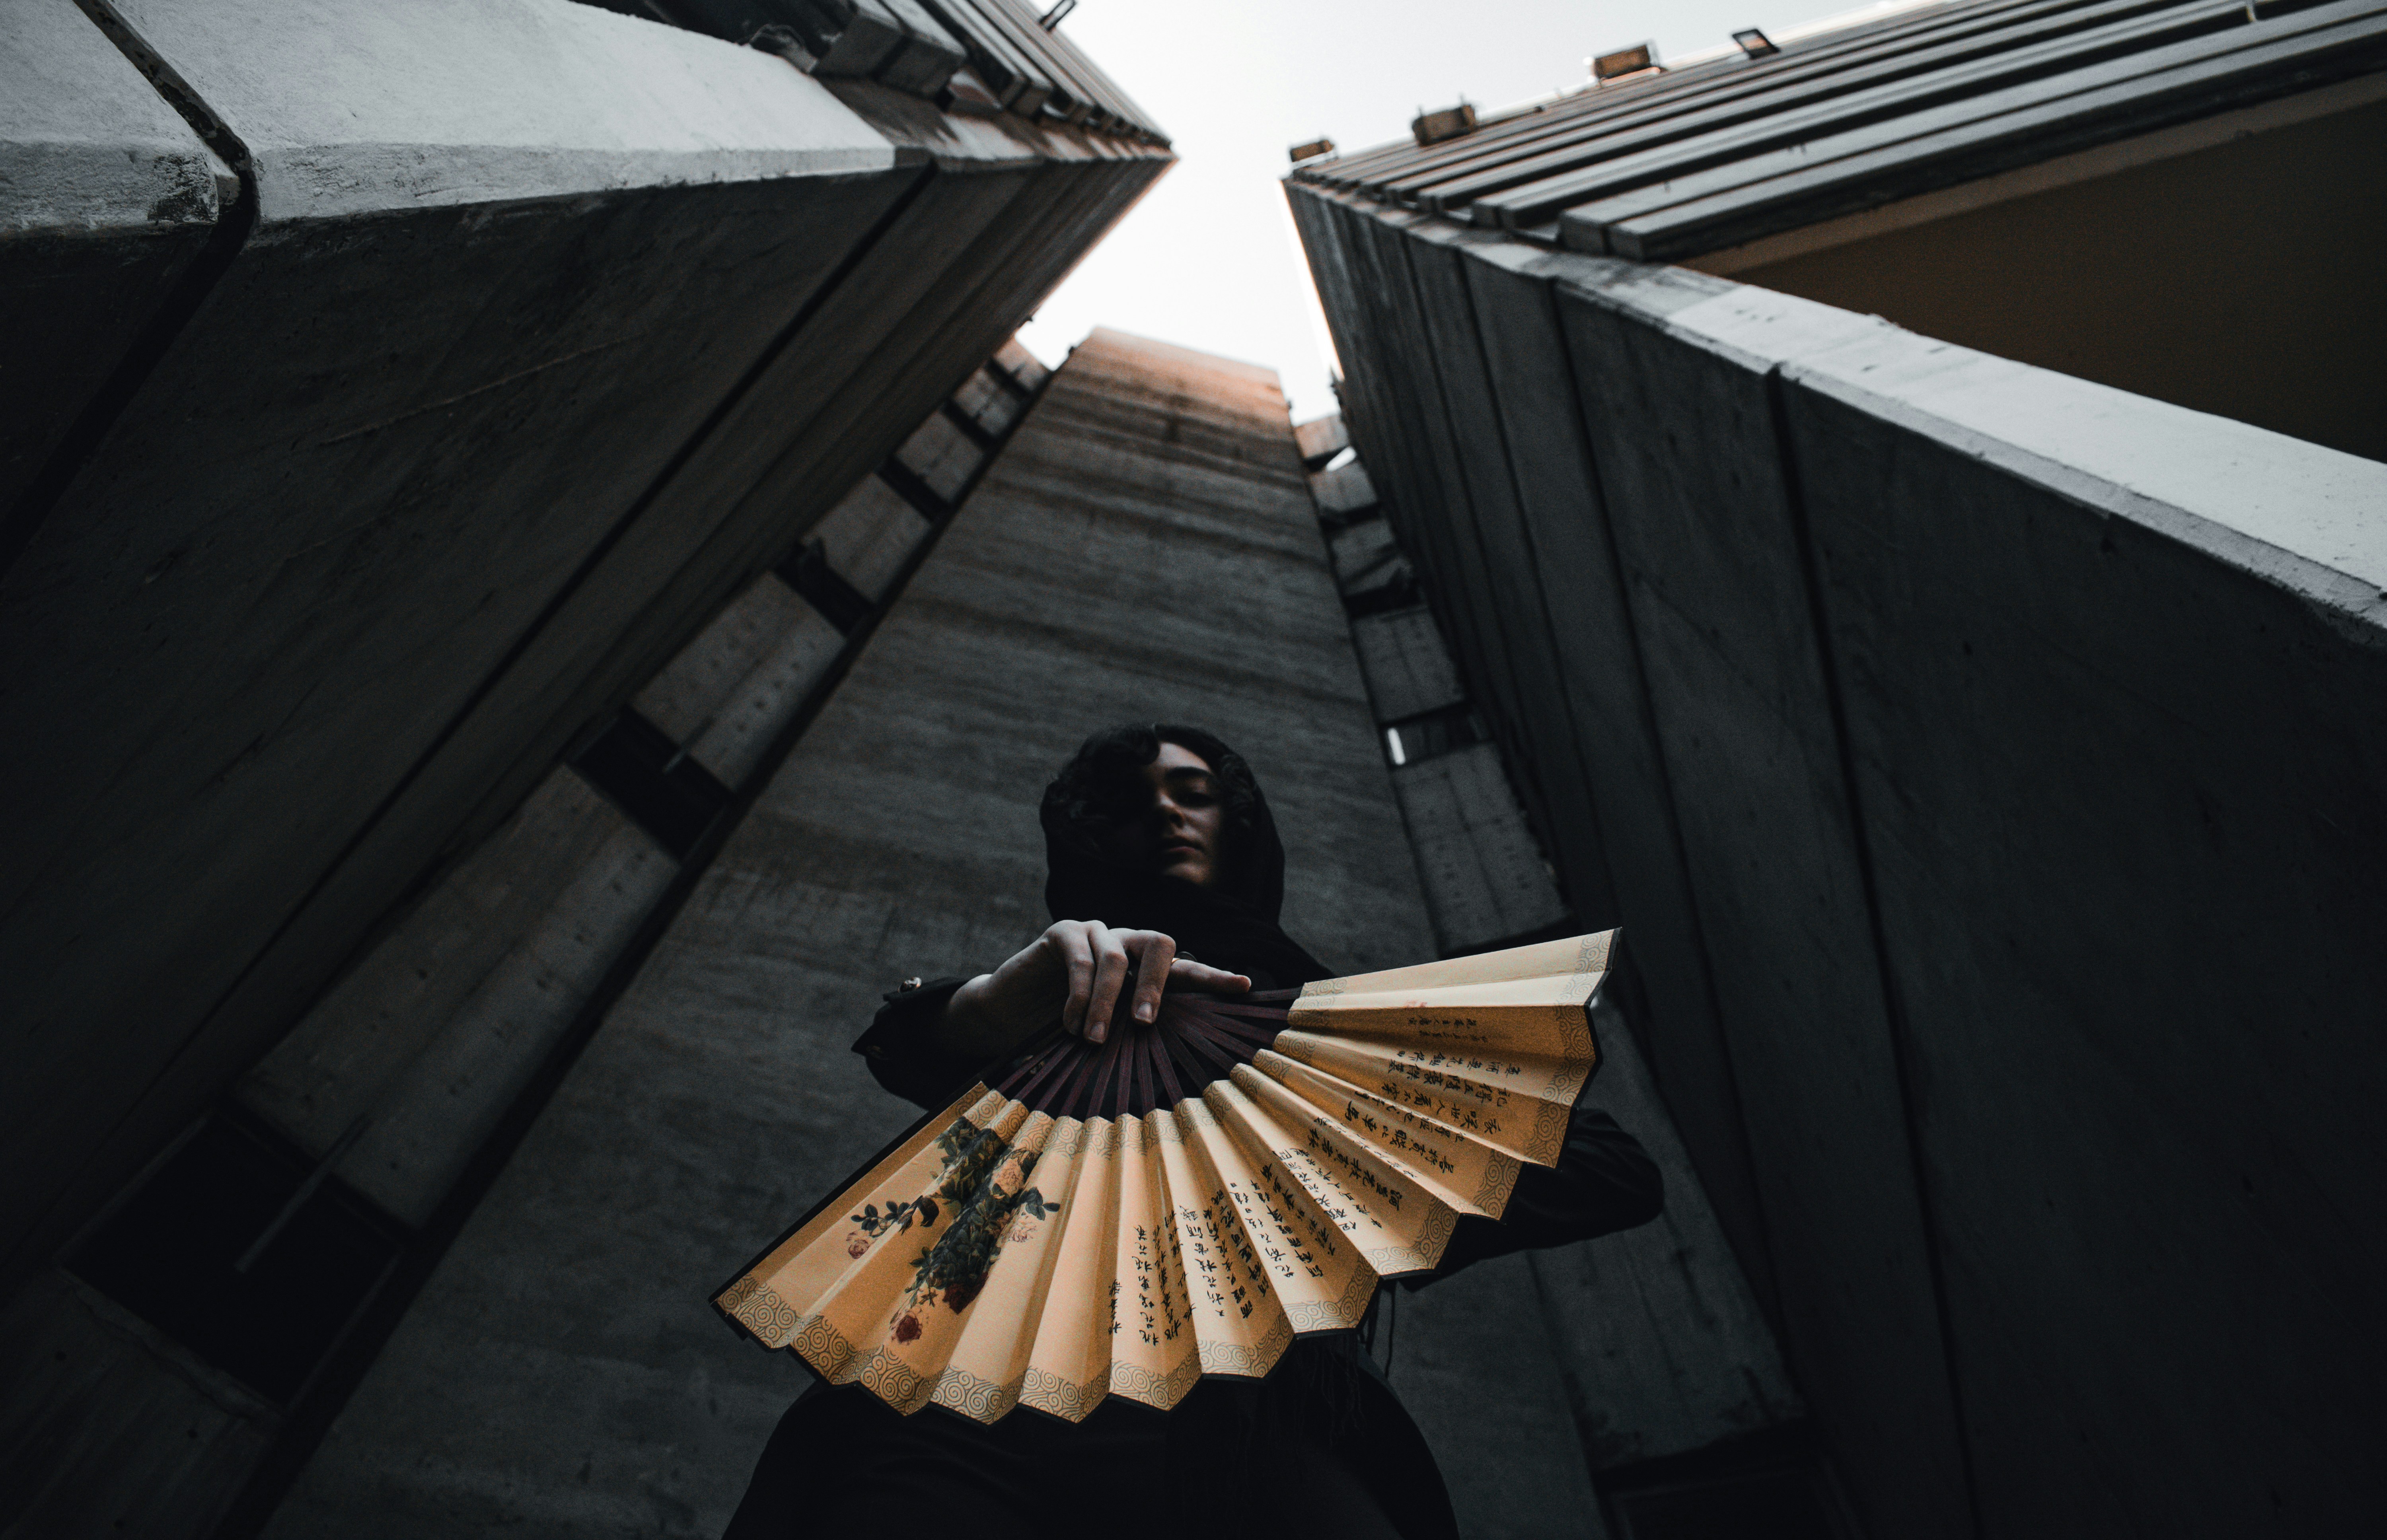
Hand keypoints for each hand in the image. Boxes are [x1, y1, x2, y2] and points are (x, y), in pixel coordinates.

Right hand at [946, 920, 1249, 1050]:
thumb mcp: (1107, 1032)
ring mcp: (1097, 933)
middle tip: (1145, 1023)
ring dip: (1106, 1004)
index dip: (1213, 977)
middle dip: (1157, 986)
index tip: (1244, 987)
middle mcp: (1127, 942)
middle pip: (1161, 945)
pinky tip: (1070, 1024)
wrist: (1008, 1014)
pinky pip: (1081, 959)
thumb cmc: (1065, 1028)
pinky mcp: (1064, 933)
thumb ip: (1134, 1031)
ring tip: (1094, 1040)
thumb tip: (1175, 1061)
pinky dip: (1079, 995)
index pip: (1186, 968)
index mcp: (1144, 968)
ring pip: (1118, 958)